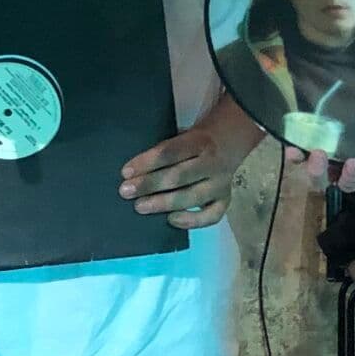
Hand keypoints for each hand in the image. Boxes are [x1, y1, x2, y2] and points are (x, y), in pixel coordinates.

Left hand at [121, 126, 247, 229]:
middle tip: (126, 191)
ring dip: (163, 203)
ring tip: (140, 206)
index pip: (171, 152)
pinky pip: (211, 216)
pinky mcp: (225, 199)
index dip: (147, 162)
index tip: (125, 172)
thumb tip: (135, 171)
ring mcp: (221, 183)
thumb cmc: (194, 140)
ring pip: (192, 197)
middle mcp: (212, 162)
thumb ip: (165, 150)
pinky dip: (191, 221)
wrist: (229, 141)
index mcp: (200, 140)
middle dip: (150, 184)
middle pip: (180, 175)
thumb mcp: (182, 134)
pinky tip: (171, 220)